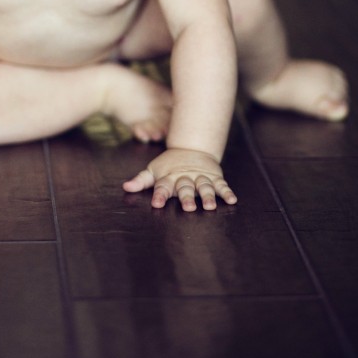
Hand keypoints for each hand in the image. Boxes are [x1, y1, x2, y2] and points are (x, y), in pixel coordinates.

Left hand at [122, 147, 236, 211]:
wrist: (192, 149)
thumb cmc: (169, 165)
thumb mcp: (154, 171)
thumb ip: (141, 180)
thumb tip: (125, 187)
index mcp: (170, 177)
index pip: (163, 186)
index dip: (159, 194)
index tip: (156, 203)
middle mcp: (186, 178)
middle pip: (186, 188)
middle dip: (186, 197)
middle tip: (188, 208)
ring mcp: (201, 178)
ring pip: (204, 187)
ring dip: (208, 196)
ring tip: (210, 206)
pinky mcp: (214, 178)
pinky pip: (222, 185)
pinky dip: (227, 192)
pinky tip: (232, 200)